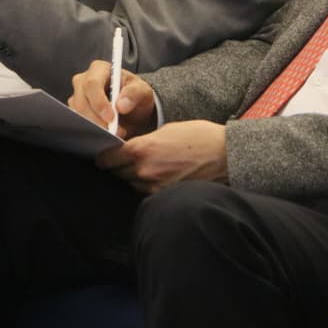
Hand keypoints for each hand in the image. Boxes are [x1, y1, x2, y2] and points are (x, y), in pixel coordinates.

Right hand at [69, 59, 157, 138]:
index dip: (99, 101)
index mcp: (99, 69)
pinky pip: (77, 122)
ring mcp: (78, 96)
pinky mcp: (76, 111)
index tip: (111, 117)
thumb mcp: (142, 91)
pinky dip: (90, 130)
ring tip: (114, 133)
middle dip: (96, 119)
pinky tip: (104, 135)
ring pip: (77, 113)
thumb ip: (134, 94)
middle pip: (81, 100)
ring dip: (94, 126)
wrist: (132, 108)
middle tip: (114, 131)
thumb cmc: (135, 95)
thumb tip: (121, 105)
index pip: (92, 83)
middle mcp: (84, 80)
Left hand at [95, 120, 228, 192]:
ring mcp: (155, 187)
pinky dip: (148, 186)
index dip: (103, 157)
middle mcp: (145, 171)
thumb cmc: (200, 136)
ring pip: (132, 184)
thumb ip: (145, 141)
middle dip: (119, 166)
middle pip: (118, 173)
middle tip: (124, 161)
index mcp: (143, 149)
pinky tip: (158, 177)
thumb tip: (130, 149)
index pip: (108, 158)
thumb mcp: (167, 130)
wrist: (226, 155)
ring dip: (134, 177)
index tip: (101, 157)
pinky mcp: (166, 197)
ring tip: (147, 168)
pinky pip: (147, 193)